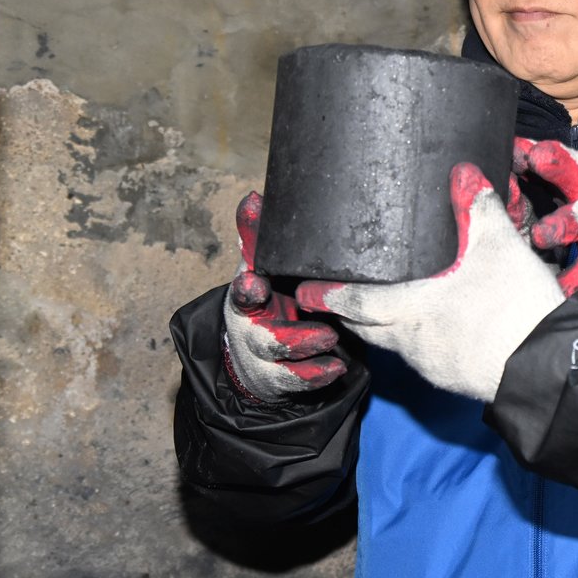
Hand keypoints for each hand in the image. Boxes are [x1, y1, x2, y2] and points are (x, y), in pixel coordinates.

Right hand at [222, 191, 345, 400]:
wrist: (253, 355)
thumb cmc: (264, 300)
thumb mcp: (260, 269)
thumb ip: (257, 238)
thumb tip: (253, 197)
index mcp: (245, 296)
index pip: (242, 291)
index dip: (247, 286)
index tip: (254, 279)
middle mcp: (250, 329)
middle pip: (263, 334)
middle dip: (285, 332)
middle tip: (318, 327)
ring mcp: (263, 357)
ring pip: (281, 357)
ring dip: (307, 347)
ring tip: (331, 339)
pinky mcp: (277, 379)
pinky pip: (295, 380)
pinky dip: (316, 374)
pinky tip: (335, 368)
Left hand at [295, 163, 564, 402]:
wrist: (548, 367)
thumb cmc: (515, 308)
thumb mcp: (499, 247)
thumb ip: (477, 208)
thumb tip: (463, 171)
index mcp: (412, 309)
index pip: (357, 301)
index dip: (330, 293)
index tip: (306, 290)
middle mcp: (413, 342)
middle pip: (368, 328)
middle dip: (349, 313)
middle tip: (334, 299)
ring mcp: (433, 366)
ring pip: (396, 345)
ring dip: (384, 329)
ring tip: (383, 309)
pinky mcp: (455, 379)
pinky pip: (424, 358)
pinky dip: (417, 341)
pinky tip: (432, 329)